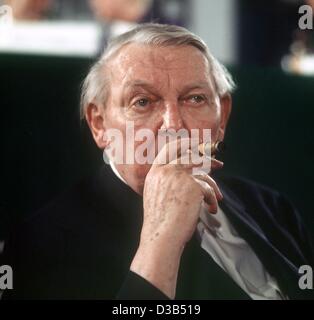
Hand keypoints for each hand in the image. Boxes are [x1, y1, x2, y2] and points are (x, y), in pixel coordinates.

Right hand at [130, 138, 222, 297]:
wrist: (161, 236)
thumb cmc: (160, 221)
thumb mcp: (156, 194)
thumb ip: (167, 180)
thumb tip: (190, 173)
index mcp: (155, 171)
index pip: (171, 147)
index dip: (186, 143)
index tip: (198, 143)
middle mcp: (166, 170)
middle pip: (192, 156)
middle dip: (209, 160)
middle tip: (219, 165)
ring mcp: (179, 176)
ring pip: (203, 174)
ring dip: (213, 187)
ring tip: (216, 198)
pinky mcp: (192, 185)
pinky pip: (208, 188)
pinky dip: (212, 200)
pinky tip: (210, 209)